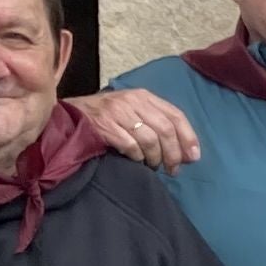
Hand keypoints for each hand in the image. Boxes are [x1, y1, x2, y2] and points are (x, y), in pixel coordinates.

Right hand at [74, 86, 201, 169]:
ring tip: (153, 166)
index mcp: (144, 96)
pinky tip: (136, 160)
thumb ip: (157, 124)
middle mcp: (133, 101)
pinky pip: (131, 146)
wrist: (72, 115)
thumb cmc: (107, 116)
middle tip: (173, 169)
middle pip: (165, 129)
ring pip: (149, 140)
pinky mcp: (105, 126)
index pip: (175, 115)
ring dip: (155, 158)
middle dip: (173, 153)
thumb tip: (185, 152)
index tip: (193, 157)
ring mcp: (118, 113)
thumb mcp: (133, 111)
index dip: (188, 137)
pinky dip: (137, 157)